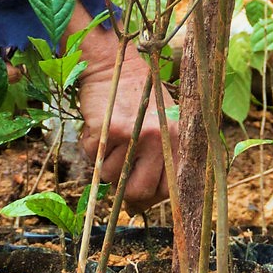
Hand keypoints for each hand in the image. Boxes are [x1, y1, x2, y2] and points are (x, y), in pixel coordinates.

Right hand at [69, 0, 171, 209]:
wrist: (113, 64)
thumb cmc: (137, 100)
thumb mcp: (160, 127)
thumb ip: (158, 164)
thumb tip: (137, 207)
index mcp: (180, 141)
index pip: (169, 192)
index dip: (152, 195)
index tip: (140, 184)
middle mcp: (162, 140)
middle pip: (141, 194)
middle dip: (126, 188)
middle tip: (122, 166)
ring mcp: (136, 136)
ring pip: (113, 179)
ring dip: (107, 165)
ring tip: (113, 138)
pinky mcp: (110, 131)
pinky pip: (95, 160)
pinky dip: (92, 150)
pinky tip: (101, 127)